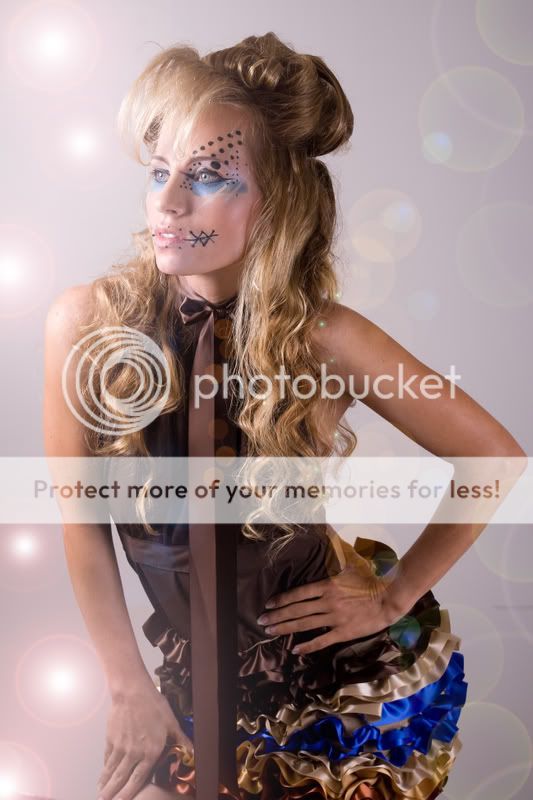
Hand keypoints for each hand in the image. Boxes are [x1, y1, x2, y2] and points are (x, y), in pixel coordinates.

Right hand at [96, 680, 192, 799]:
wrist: (132, 692)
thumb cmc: (154, 706)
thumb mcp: (172, 724)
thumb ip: (182, 741)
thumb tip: (194, 753)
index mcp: (150, 753)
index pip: (138, 780)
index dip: (130, 794)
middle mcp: (133, 754)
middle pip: (121, 779)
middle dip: (114, 794)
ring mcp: (120, 748)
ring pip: (112, 771)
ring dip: (106, 784)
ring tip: (102, 794)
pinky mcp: (110, 739)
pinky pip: (107, 758)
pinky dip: (104, 768)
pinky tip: (103, 774)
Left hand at [257, 551, 407, 655]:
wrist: (389, 597)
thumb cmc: (370, 578)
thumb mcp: (351, 561)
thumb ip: (337, 550)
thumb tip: (328, 531)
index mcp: (327, 585)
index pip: (298, 593)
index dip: (281, 599)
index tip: (268, 604)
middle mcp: (327, 602)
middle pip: (296, 610)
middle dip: (277, 616)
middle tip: (262, 621)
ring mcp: (334, 618)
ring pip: (304, 624)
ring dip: (286, 628)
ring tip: (271, 631)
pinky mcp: (343, 632)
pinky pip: (321, 640)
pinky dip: (307, 646)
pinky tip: (295, 649)